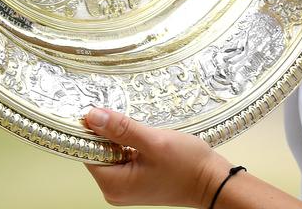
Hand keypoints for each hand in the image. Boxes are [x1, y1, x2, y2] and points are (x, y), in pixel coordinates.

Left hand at [83, 106, 231, 207]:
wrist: (213, 182)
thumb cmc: (189, 167)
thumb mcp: (154, 142)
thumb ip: (121, 129)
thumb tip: (93, 117)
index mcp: (113, 185)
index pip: (88, 151)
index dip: (92, 130)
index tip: (98, 111)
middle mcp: (115, 190)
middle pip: (98, 152)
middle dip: (109, 133)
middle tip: (126, 119)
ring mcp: (125, 187)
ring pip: (111, 153)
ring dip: (121, 138)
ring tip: (141, 131)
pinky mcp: (135, 181)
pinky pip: (123, 158)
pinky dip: (129, 145)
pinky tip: (143, 139)